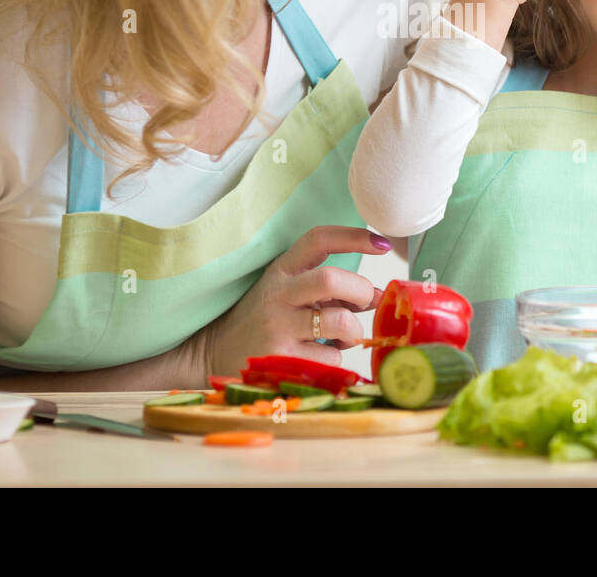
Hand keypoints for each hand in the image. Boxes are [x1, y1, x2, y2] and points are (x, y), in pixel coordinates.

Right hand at [188, 226, 391, 378]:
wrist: (214, 353)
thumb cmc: (262, 321)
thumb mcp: (286, 292)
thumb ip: (327, 290)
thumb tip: (377, 296)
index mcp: (281, 270)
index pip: (318, 240)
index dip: (353, 236)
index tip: (382, 244)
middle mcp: (278, 294)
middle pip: (331, 279)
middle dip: (360, 290)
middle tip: (366, 302)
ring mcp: (277, 327)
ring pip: (339, 322)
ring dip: (353, 332)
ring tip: (343, 337)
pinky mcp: (280, 359)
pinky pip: (331, 357)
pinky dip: (337, 359)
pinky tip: (320, 358)